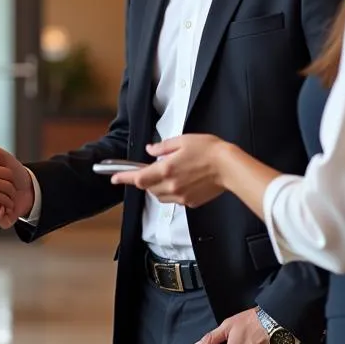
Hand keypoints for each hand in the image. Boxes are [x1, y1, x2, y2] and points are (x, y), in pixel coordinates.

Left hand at [111, 134, 229, 205]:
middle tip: (149, 170)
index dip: (124, 178)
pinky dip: (171, 192)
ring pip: (160, 196)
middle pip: (148, 188)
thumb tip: (151, 150)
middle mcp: (172, 186)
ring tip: (168, 174)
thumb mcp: (183, 140)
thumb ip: (163, 146)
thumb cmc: (210, 151)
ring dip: (157, 187)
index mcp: (167, 169)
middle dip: (144, 180)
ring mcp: (181, 196)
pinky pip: (174, 199)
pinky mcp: (191, 202)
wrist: (230, 167)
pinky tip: (181, 181)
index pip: (139, 177)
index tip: (114, 178)